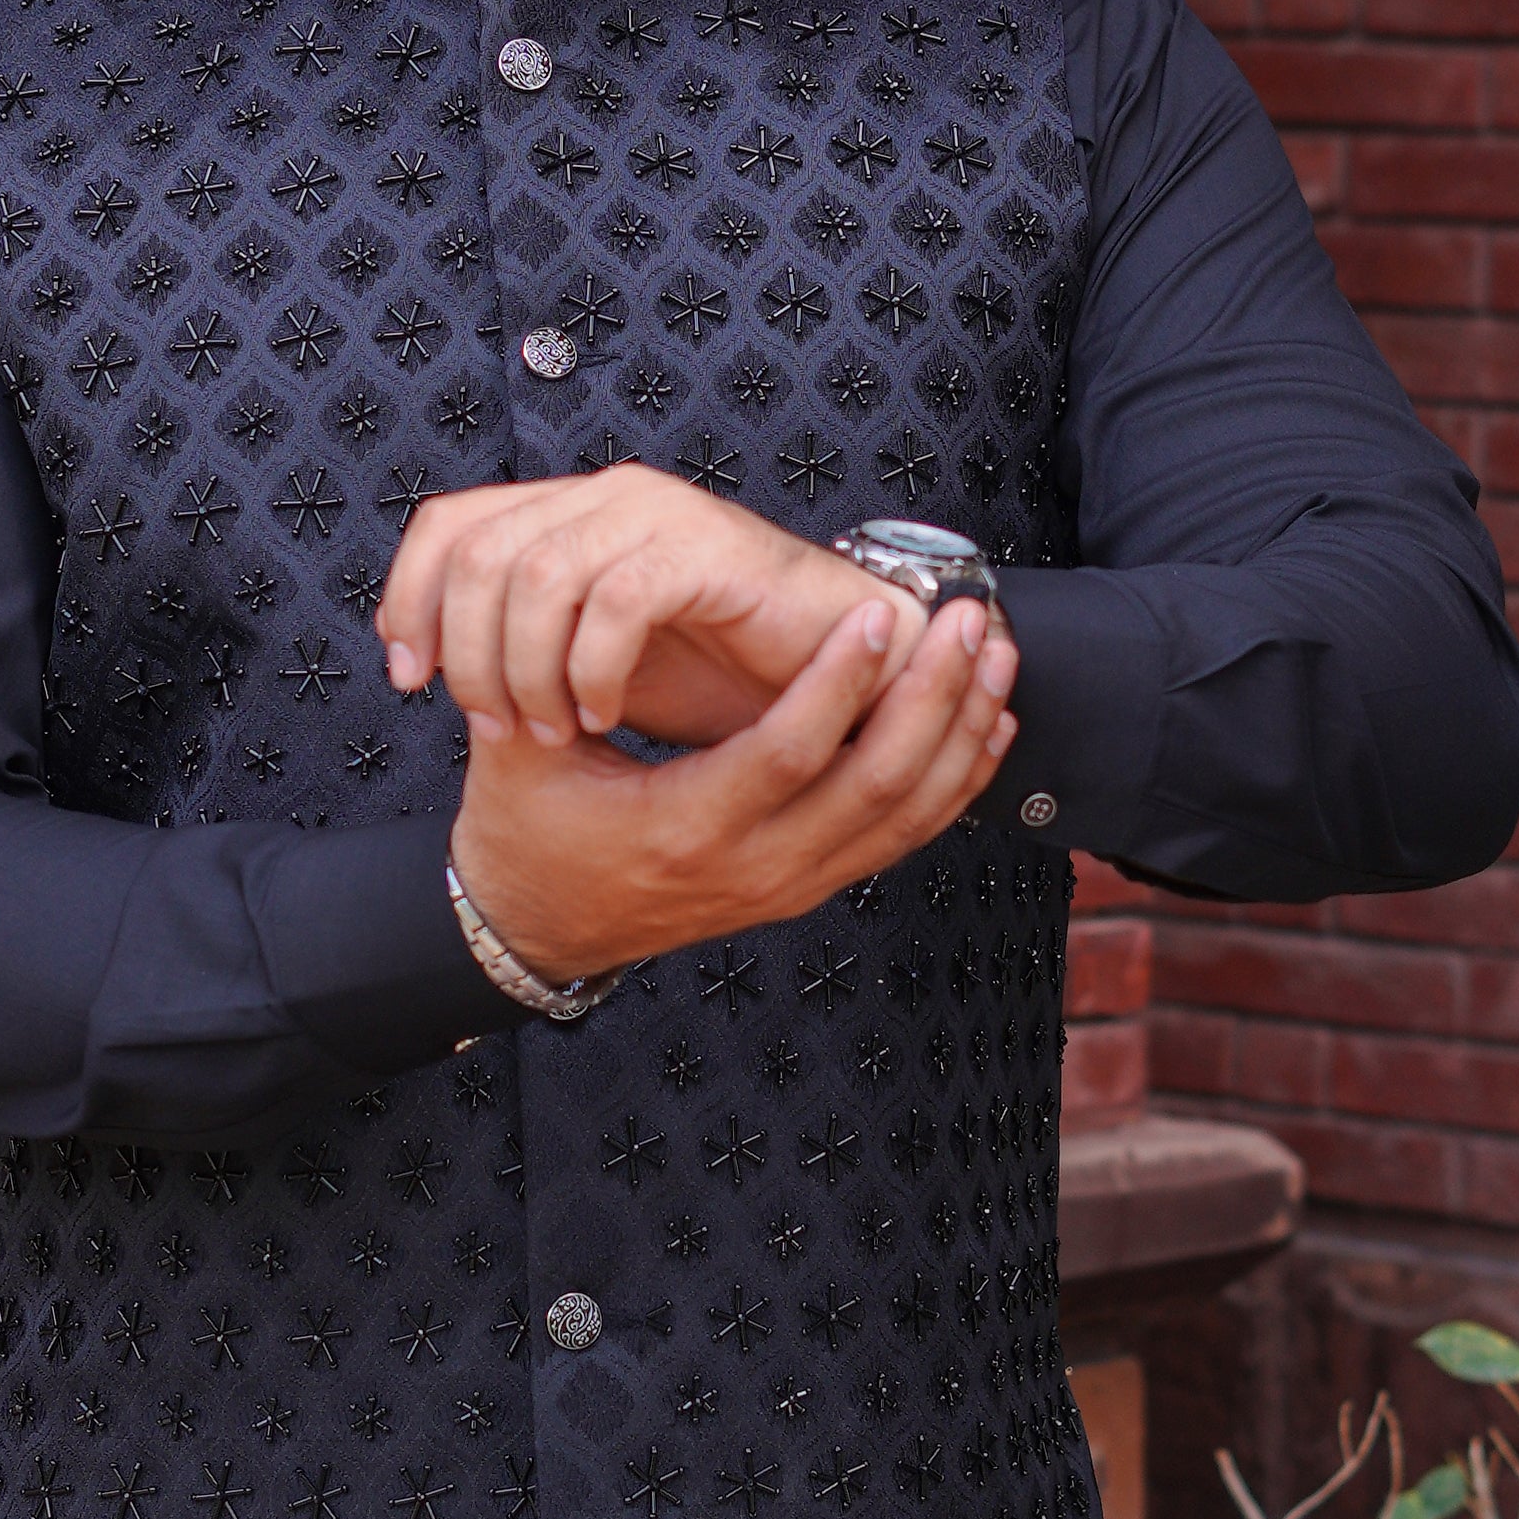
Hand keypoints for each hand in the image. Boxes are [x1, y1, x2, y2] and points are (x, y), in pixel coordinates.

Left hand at [380, 462, 870, 751]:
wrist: (834, 678)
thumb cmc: (717, 672)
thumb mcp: (586, 663)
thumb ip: (518, 647)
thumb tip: (430, 666)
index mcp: (568, 514)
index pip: (449, 525)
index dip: (409, 600)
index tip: (410, 682)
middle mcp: (604, 498)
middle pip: (480, 553)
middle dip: (470, 653)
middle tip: (497, 726)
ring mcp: (655, 514)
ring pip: (538, 575)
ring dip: (527, 668)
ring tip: (553, 729)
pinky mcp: (706, 549)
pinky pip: (617, 599)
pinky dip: (593, 669)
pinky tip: (603, 714)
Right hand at [447, 585, 1019, 989]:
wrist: (538, 929)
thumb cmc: (528, 831)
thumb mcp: (523, 753)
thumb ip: (557, 679)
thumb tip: (587, 588)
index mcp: (684, 830)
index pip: (787, 753)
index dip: (840, 682)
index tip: (878, 613)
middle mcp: (753, 869)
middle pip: (875, 784)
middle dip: (934, 696)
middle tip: (967, 621)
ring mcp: (790, 886)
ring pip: (907, 815)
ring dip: (961, 731)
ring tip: (995, 656)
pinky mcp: (808, 887)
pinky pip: (903, 837)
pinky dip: (955, 780)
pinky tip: (988, 723)